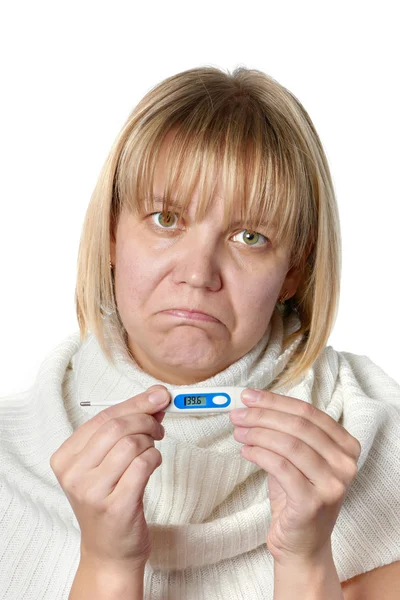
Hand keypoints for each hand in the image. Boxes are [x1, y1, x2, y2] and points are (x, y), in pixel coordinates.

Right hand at [50, 384, 170, 569]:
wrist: (109, 552)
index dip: (134, 402)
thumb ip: (125, 428)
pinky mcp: (116, 506)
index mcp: (65, 458)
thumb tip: (155, 397)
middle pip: (116, 427)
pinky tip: (153, 464)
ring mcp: (92, 492)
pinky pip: (143, 465)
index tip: (158, 395)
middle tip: (158, 426)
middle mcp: (73, 474)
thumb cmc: (109, 501)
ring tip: (152, 449)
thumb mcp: (107, 462)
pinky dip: (155, 458)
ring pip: (131, 444)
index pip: (102, 417)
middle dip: (145, 419)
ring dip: (151, 441)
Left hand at [230, 388, 360, 564]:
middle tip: (238, 413)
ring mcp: (333, 484)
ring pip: (289, 444)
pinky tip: (246, 451)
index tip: (249, 396)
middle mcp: (345, 463)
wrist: (302, 543)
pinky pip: (280, 467)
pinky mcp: (313, 502)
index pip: (308, 412)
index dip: (275, 401)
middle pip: (298, 425)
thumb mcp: (297, 458)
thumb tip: (252, 403)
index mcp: (346, 445)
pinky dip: (259, 454)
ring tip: (238, 432)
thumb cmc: (297, 495)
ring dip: (258, 433)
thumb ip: (284, 431)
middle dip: (262, 415)